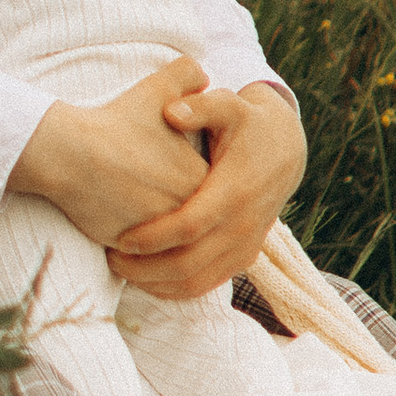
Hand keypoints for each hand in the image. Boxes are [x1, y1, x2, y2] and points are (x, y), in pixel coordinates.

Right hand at [8, 56, 210, 243]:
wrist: (71, 151)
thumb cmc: (115, 120)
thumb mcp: (157, 88)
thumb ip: (187, 74)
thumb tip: (203, 74)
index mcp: (201, 179)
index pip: (210, 190)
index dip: (186, 178)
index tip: (168, 169)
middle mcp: (186, 212)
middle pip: (189, 216)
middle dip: (173, 208)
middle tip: (152, 192)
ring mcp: (160, 235)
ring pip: (168, 240)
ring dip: (157, 234)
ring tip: (137, 212)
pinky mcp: (131, 251)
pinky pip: (142, 256)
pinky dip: (136, 248)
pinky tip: (122, 228)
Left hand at [108, 81, 306, 300]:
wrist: (284, 151)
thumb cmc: (246, 125)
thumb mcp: (230, 105)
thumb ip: (201, 106)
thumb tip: (171, 111)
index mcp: (234, 191)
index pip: (189, 227)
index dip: (154, 237)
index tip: (120, 239)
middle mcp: (243, 226)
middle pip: (189, 264)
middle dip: (146, 268)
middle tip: (111, 259)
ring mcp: (245, 246)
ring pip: (197, 282)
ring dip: (157, 283)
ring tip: (122, 269)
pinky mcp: (243, 258)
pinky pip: (207, 285)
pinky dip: (175, 289)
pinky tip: (146, 278)